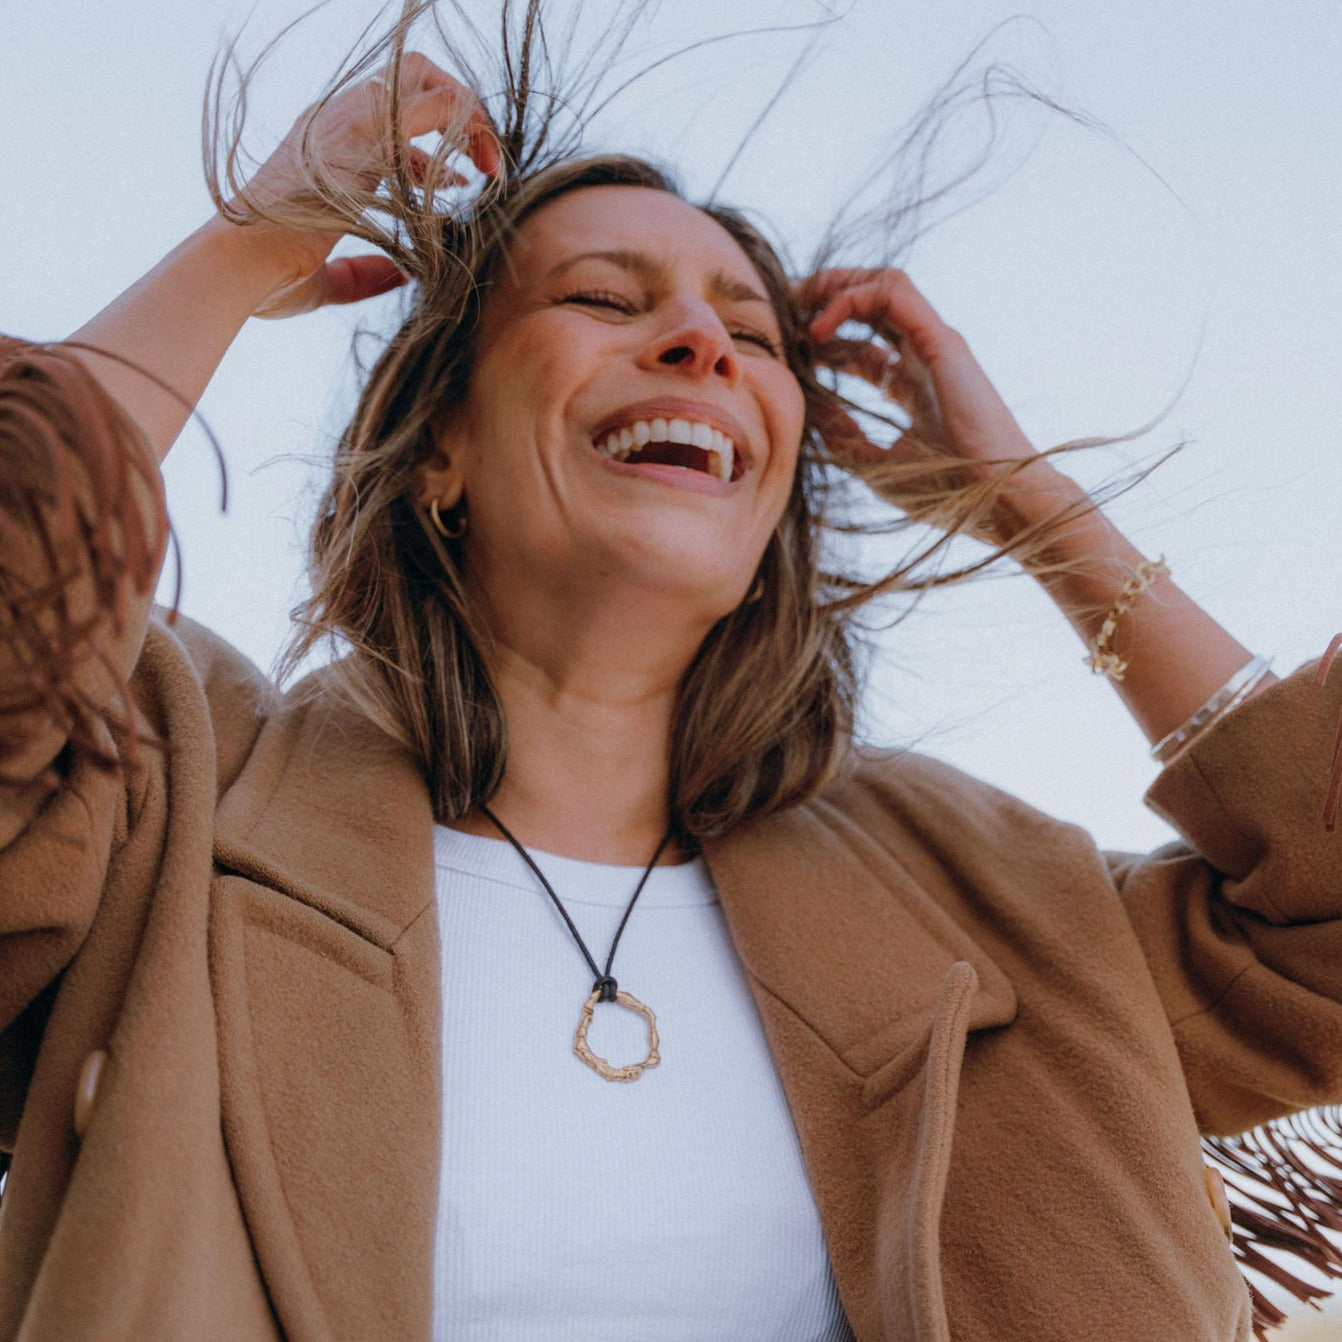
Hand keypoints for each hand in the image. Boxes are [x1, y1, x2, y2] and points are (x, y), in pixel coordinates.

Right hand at [231, 52, 501, 318]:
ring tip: (493, 168)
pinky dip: (468, 124)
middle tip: (485, 166)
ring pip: (426, 77)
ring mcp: (347, 118)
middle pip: (411, 77)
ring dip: (469, 117)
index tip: (461, 183)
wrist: (241, 265)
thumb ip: (365, 274)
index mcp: (324, 144)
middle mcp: (335, 119)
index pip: (390, 115)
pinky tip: (481, 166)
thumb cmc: (270, 278)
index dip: (434, 146)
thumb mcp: (328, 279)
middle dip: (457, 112)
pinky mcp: (365, 130)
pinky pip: (436, 103)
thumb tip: (402, 275)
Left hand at [797, 268, 1080, 540]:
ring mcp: (934, 344)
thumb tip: (806, 408)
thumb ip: (842, 434)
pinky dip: (851, 300)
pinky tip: (819, 329)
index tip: (785, 348)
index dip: (821, 339)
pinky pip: (893, 294)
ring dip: (835, 287)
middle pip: (871, 304)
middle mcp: (923, 356)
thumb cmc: (942, 489)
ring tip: (795, 308)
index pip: (862, 345)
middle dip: (823, 298)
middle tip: (780, 311)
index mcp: (910, 385)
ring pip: (883, 286)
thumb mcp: (873, 462)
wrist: (993, 497)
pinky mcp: (941, 340)